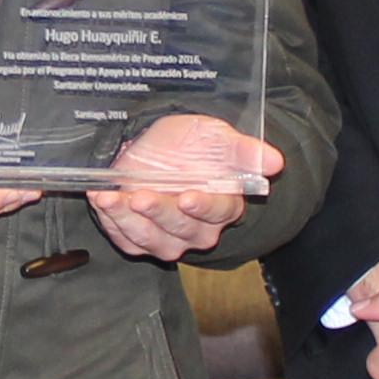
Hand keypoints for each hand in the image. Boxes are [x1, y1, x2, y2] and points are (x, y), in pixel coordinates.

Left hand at [85, 114, 280, 262]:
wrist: (155, 145)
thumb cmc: (190, 143)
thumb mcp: (216, 136)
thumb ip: (244, 150)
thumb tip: (275, 161)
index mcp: (224, 204)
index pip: (219, 211)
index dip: (203, 207)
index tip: (187, 197)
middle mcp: (198, 228)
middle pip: (183, 229)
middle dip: (160, 213)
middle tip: (141, 195)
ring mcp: (168, 238)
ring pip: (153, 241)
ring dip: (129, 220)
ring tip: (111, 197)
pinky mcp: (140, 240)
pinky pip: (127, 241)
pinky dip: (112, 223)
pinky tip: (103, 200)